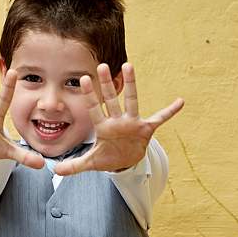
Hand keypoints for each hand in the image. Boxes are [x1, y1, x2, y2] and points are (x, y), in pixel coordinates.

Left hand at [55, 63, 182, 175]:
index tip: (84, 79)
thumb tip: (57, 171)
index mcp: (103, 127)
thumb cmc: (107, 157)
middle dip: (107, 84)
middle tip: (101, 65)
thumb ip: (75, 165)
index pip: (94, 108)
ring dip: (131, 85)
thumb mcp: (91, 163)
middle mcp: (117, 121)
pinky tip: (179, 102)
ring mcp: (132, 123)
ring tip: (128, 65)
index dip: (90, 95)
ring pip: (132, 101)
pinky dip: (170, 111)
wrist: (125, 163)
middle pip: (112, 99)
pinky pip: (160, 118)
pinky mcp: (146, 129)